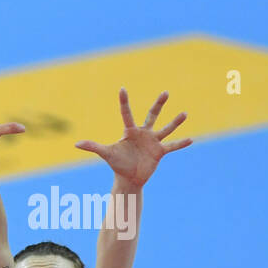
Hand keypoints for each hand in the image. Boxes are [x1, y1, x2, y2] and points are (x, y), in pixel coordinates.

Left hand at [76, 89, 191, 190]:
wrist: (128, 178)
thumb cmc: (117, 164)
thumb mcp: (106, 154)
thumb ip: (93, 147)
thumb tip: (76, 144)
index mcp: (130, 131)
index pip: (126, 113)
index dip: (124, 102)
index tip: (122, 89)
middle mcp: (143, 133)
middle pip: (152, 115)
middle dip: (159, 104)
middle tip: (165, 92)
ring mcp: (153, 142)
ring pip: (166, 129)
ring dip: (175, 122)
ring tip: (184, 113)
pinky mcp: (160, 152)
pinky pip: (172, 146)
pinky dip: (180, 144)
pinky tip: (191, 139)